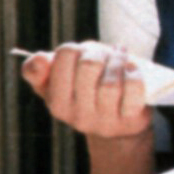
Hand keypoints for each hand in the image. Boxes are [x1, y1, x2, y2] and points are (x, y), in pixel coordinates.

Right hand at [21, 42, 151, 139]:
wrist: (119, 125)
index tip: (85, 54)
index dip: (78, 49)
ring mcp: (104, 121)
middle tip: (107, 55)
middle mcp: (78, 116)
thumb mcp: (59, 82)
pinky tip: (132, 70)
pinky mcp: (129, 120)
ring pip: (110, 82)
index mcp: (57, 102)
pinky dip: (134, 74)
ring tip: (122, 59)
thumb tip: (40, 59)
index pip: (65, 56)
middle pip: (89, 65)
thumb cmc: (86, 93)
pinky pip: (133, 89)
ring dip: (119, 62)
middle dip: (100, 53)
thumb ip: (39, 69)